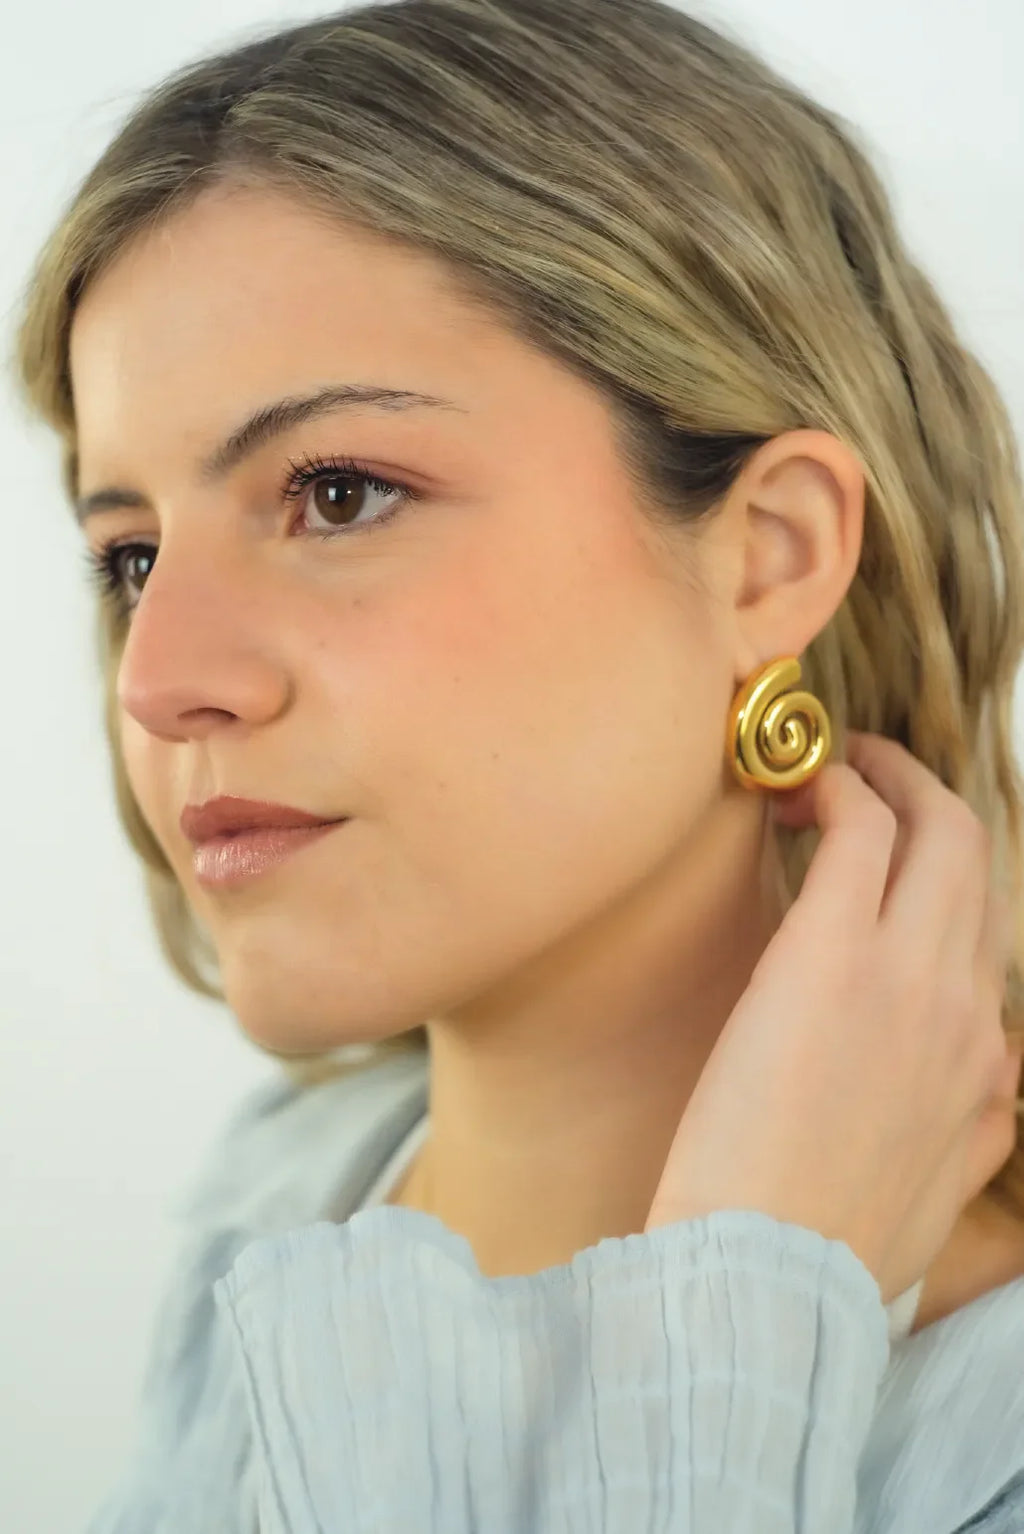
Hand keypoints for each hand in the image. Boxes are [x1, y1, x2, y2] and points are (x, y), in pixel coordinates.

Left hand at [645, 731, 1022, 1304]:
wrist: (769, 1278)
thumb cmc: (824, 1246)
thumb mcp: (939, 1196)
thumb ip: (976, 1132)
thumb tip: (996, 1095)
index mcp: (986, 1065)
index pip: (985, 938)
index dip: (941, 884)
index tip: (891, 866)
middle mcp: (967, 1008)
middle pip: (977, 862)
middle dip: (932, 799)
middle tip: (876, 775)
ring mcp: (909, 974)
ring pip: (939, 830)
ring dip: (893, 778)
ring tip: (840, 765)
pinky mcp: (832, 955)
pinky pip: (865, 831)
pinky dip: (846, 790)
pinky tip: (800, 792)